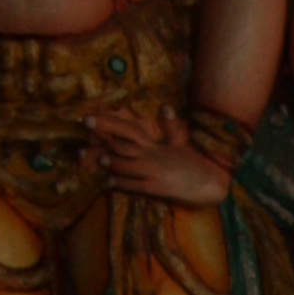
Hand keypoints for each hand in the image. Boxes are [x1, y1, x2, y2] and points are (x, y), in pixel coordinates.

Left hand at [86, 102, 233, 205]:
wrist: (212, 183)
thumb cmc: (196, 162)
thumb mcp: (183, 142)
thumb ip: (171, 125)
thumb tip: (164, 106)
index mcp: (155, 143)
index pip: (127, 129)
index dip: (107, 123)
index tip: (88, 119)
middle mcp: (151, 155)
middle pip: (120, 146)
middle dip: (101, 144)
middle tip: (82, 145)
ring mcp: (153, 172)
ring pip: (124, 166)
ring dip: (109, 164)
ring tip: (99, 161)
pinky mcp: (156, 188)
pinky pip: (133, 185)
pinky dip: (119, 183)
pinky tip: (108, 183)